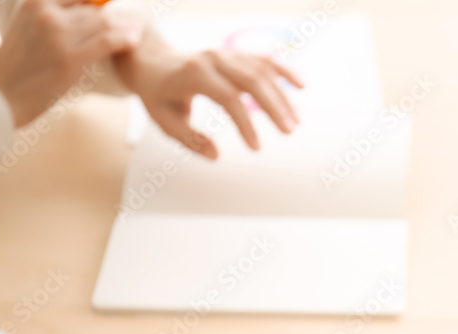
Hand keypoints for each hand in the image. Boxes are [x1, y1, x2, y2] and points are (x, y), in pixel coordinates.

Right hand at [0, 0, 142, 126]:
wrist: (0, 95)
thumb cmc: (15, 67)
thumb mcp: (26, 28)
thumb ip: (51, 19)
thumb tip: (82, 16)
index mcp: (35, 2)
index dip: (96, 5)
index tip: (111, 12)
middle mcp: (47, 13)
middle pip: (93, 11)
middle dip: (115, 17)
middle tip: (134, 21)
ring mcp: (59, 35)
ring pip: (103, 24)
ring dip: (125, 26)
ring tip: (138, 29)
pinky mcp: (70, 58)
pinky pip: (106, 42)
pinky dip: (124, 39)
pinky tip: (135, 40)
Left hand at [114, 27, 303, 158]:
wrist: (155, 65)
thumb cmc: (160, 95)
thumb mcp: (165, 121)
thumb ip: (190, 139)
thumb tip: (216, 156)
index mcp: (194, 74)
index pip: (228, 98)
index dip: (245, 123)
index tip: (256, 148)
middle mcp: (213, 59)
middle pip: (252, 80)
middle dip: (273, 107)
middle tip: (289, 131)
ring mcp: (226, 53)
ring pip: (262, 71)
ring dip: (282, 95)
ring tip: (295, 121)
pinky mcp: (236, 54)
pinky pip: (264, 59)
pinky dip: (284, 71)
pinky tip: (301, 85)